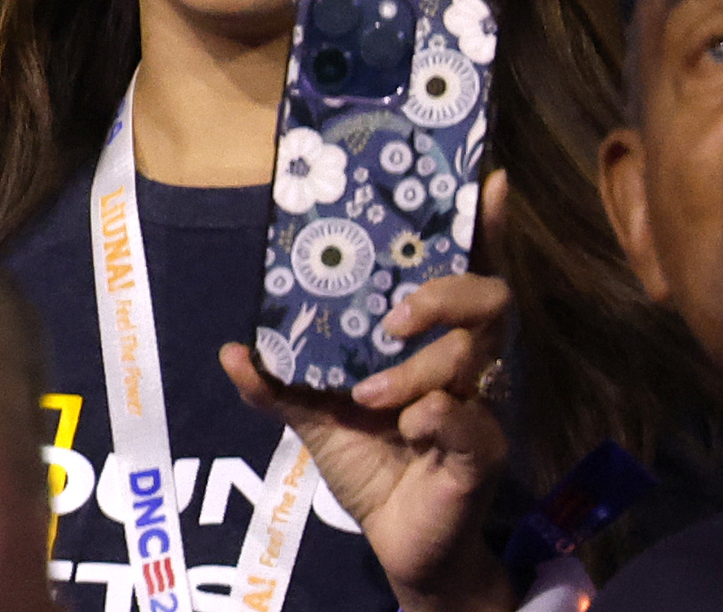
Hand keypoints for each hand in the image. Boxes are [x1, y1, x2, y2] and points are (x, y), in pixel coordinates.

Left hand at [222, 174, 516, 611]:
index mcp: (433, 340)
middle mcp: (468, 364)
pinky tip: (412, 422)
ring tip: (372, 394)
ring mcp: (482, 407)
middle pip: (488, 299)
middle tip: (395, 316)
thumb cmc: (370, 466)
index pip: (467, 270)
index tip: (492, 179)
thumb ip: (278, 382)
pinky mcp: (482, 454)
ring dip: (418, 366)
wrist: (398, 544)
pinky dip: (438, 415)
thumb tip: (231, 349)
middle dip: (443, 294)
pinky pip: (471, 422)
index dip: (484, 226)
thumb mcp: (314, 418)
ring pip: (472, 357)